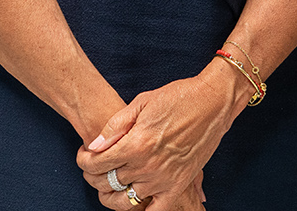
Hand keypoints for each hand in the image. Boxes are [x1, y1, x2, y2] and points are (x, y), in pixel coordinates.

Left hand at [77, 62, 245, 206]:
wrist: (213, 102)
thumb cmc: (177, 97)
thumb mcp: (141, 103)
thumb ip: (115, 127)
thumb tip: (93, 146)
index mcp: (136, 144)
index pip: (96, 164)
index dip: (84, 161)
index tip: (84, 155)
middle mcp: (148, 166)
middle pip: (107, 183)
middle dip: (93, 176)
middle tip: (94, 168)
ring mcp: (164, 179)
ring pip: (125, 201)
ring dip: (111, 196)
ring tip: (110, 185)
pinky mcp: (180, 185)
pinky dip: (143, 210)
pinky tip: (136, 199)